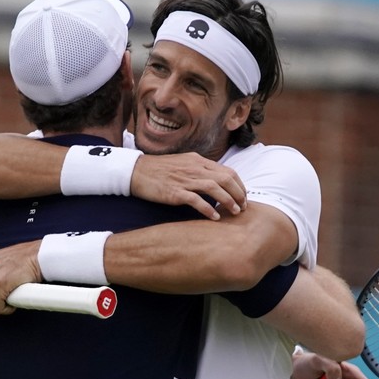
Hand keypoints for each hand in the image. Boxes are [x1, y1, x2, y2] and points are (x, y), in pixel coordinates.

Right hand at [130, 152, 246, 219]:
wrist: (135, 171)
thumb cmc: (159, 169)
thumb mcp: (183, 163)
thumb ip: (199, 170)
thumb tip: (216, 181)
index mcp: (198, 161)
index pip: (228, 171)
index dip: (240, 185)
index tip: (243, 196)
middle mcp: (195, 168)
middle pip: (226, 179)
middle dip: (239, 194)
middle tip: (243, 207)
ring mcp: (185, 180)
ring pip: (215, 188)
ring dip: (228, 201)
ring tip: (234, 212)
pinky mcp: (175, 192)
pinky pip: (196, 200)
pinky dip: (208, 209)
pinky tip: (214, 217)